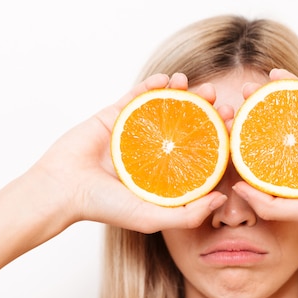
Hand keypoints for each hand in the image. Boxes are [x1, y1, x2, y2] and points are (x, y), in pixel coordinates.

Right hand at [27, 73, 226, 233]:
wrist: (63, 189)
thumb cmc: (105, 207)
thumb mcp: (153, 218)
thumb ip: (188, 214)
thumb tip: (222, 198)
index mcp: (165, 172)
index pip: (199, 152)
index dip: (218, 138)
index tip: (234, 126)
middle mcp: (154, 150)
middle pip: (187, 125)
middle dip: (207, 110)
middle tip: (222, 100)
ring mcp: (135, 131)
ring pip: (165, 106)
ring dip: (183, 92)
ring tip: (195, 85)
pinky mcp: (116, 115)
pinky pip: (137, 94)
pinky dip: (152, 84)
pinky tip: (167, 79)